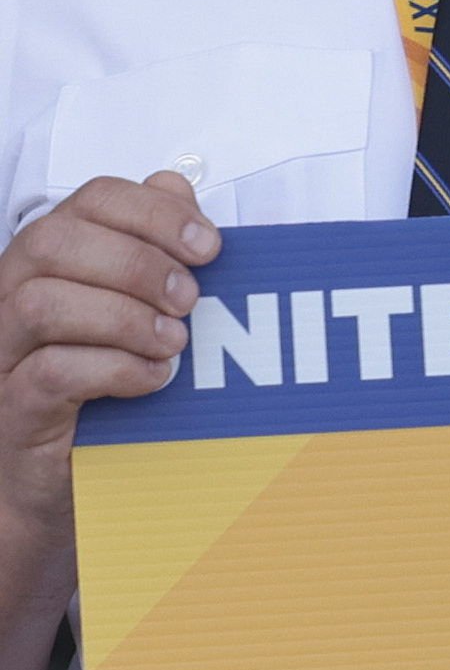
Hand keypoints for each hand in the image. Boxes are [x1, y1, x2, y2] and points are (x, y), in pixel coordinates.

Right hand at [0, 172, 212, 523]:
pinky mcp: (12, 410)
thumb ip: (152, 248)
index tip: (208, 245)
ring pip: (42, 304)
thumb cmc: (101, 392)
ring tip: (175, 343)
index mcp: (45, 264)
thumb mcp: (138, 312)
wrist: (58, 483)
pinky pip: (49, 373)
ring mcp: (1, 355)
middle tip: (190, 300)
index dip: (151, 213)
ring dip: (125, 317)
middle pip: (52, 242)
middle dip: (137, 263)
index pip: (85, 202)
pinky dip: (115, 369)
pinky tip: (156, 379)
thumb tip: (175, 185)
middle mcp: (8, 298)